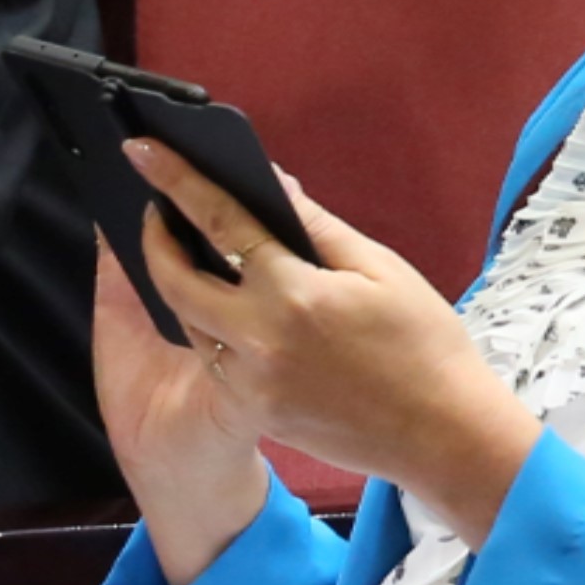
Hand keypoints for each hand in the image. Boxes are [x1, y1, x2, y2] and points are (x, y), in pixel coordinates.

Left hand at [88, 143, 540, 584]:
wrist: (442, 433)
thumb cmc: (424, 343)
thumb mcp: (381, 268)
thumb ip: (317, 226)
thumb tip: (274, 185)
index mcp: (294, 294)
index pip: (218, 222)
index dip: (176, 181)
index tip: (142, 151)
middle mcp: (259, 340)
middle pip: (175, 281)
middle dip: (154, 241)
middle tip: (155, 212)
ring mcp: (251, 383)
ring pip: (189, 324)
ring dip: (180, 287)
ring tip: (186, 255)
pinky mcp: (255, 412)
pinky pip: (214, 361)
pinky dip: (211, 329)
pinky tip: (227, 309)